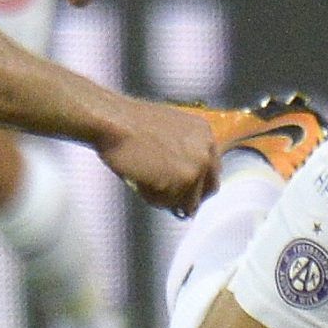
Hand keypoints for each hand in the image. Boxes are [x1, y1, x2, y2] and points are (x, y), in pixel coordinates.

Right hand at [99, 97, 222, 214]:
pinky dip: (155, 200)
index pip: (212, 170)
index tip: (187, 189)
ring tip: (147, 184)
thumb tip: (182, 175)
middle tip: (170, 198)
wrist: (114, 123)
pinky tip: (142, 183)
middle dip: (190, 197)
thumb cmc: (131, 124)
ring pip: (188, 201)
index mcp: (205, 134)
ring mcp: (197, 167)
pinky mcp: (183, 181)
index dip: (197, 183)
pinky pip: (170, 204)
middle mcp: (207, 150)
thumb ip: (184, 151)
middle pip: (208, 189)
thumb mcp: (170, 129)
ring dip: (169, 199)